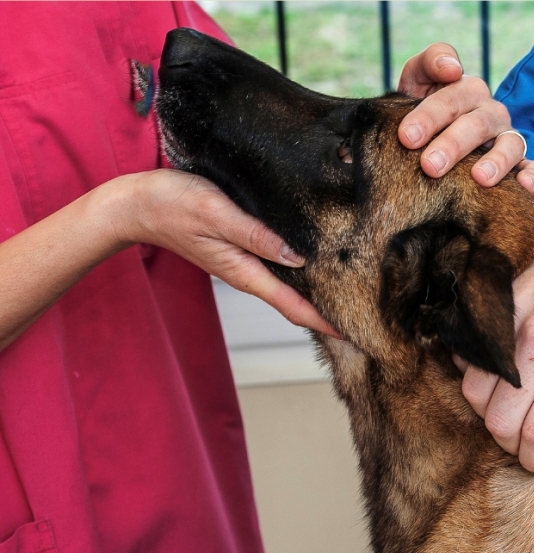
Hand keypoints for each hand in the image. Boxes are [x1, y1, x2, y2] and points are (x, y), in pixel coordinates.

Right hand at [106, 170, 336, 335]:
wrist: (135, 204)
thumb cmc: (171, 204)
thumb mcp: (216, 214)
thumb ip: (256, 236)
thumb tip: (297, 258)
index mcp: (245, 272)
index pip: (293, 307)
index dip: (325, 323)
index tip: (355, 336)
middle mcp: (248, 273)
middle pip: (296, 303)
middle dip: (329, 313)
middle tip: (368, 320)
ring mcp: (245, 263)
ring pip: (289, 286)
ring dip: (318, 293)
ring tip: (354, 296)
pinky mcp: (242, 248)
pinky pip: (278, 266)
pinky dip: (301, 271)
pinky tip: (319, 264)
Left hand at [396, 43, 533, 191]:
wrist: (430, 138)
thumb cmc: (421, 109)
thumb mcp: (417, 80)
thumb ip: (429, 63)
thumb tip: (453, 68)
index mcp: (467, 90)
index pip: (451, 99)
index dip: (429, 116)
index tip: (407, 137)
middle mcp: (491, 112)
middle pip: (477, 124)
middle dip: (453, 145)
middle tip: (430, 166)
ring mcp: (507, 137)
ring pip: (509, 145)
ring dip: (497, 161)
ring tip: (480, 179)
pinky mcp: (519, 162)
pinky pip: (532, 167)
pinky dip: (533, 175)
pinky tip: (524, 185)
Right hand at [458, 176, 533, 470]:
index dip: (532, 456)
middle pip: (498, 419)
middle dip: (507, 439)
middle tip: (519, 437)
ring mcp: (516, 317)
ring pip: (475, 388)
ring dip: (488, 406)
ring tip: (508, 404)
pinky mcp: (498, 299)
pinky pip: (470, 350)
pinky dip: (476, 369)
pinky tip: (495, 369)